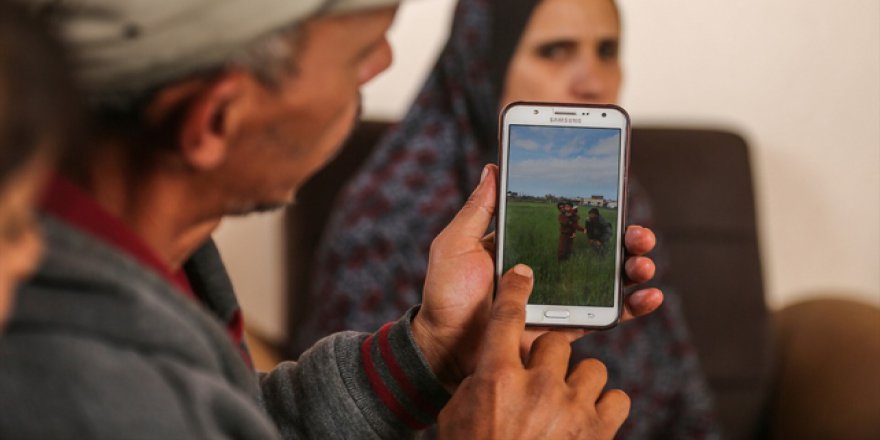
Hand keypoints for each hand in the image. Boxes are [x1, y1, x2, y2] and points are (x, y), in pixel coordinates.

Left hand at [411, 164, 662, 388]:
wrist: (444, 347)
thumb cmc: (446, 295)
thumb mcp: (456, 243)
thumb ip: (478, 210)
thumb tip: (493, 168)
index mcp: (526, 244)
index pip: (569, 221)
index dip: (594, 209)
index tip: (614, 195)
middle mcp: (548, 268)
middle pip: (598, 247)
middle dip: (626, 236)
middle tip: (637, 233)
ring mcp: (560, 297)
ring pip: (610, 278)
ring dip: (635, 266)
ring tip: (642, 262)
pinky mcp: (566, 327)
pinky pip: (606, 315)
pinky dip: (633, 306)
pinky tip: (647, 295)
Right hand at [437, 265, 629, 438]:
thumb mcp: (459, 414)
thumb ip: (479, 382)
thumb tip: (495, 366)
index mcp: (496, 376)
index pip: (508, 317)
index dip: (516, 290)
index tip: (523, 274)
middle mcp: (536, 385)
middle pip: (557, 342)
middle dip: (551, 360)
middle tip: (542, 381)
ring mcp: (571, 408)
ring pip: (592, 368)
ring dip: (580, 384)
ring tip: (567, 405)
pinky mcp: (598, 431)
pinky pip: (617, 398)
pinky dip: (605, 408)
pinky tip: (589, 419)